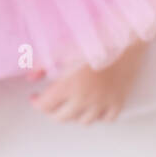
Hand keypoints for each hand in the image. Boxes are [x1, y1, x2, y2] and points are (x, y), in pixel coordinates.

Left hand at [28, 40, 148, 123]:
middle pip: (62, 118)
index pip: (45, 106)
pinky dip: (98, 115)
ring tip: (71, 103)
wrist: (125, 36)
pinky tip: (93, 105)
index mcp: (69, 86)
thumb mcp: (63, 48)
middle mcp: (85, 99)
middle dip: (52, 111)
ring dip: (74, 114)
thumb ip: (42, 64)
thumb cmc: (94, 38)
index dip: (36, 102)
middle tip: (50, 102)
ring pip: (84, 121)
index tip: (34, 97)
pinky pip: (107, 118)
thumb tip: (29, 77)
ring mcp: (103, 102)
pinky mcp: (119, 101)